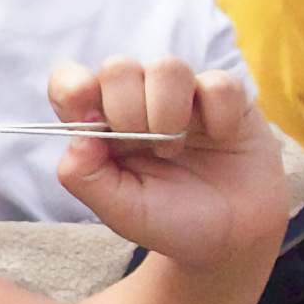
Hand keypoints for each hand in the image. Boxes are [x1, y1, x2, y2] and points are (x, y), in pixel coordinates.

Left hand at [49, 56, 287, 272]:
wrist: (233, 237)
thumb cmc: (169, 220)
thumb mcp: (119, 210)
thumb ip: (85, 176)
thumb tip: (78, 135)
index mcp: (100, 125)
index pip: (69, 80)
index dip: (72, 85)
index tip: (87, 114)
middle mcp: (137, 101)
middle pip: (117, 67)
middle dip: (126, 110)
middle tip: (144, 146)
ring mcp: (181, 95)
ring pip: (166, 66)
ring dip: (169, 111)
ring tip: (175, 148)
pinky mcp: (227, 96)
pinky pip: (218, 83)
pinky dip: (218, 116)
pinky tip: (219, 138)